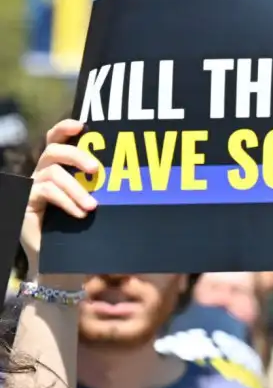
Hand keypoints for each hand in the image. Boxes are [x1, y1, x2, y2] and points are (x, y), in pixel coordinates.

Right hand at [23, 119, 98, 288]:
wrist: (63, 262)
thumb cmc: (84, 231)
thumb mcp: (96, 205)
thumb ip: (101, 187)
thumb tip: (133, 172)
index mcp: (59, 169)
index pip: (56, 140)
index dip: (65, 128)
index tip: (83, 125)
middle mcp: (43, 174)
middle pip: (53, 150)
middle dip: (76, 155)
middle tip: (95, 170)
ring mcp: (32, 188)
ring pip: (52, 174)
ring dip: (75, 189)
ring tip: (92, 206)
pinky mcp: (25, 203)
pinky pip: (45, 192)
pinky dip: (66, 201)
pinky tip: (80, 213)